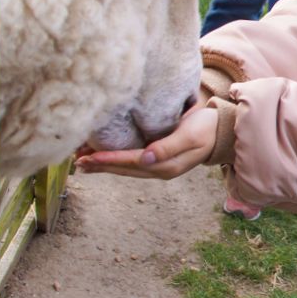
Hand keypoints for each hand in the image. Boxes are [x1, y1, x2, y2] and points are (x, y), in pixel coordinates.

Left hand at [74, 105, 218, 179]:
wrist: (221, 130)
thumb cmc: (206, 128)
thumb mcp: (191, 135)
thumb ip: (168, 147)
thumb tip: (146, 158)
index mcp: (166, 165)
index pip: (131, 163)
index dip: (109, 160)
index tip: (89, 157)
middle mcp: (158, 168)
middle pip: (123, 169)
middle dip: (99, 165)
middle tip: (75, 161)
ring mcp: (156, 165)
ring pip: (123, 167)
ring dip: (102, 164)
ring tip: (80, 160)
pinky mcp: (155, 157)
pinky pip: (129, 161)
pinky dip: (112, 159)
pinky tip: (99, 156)